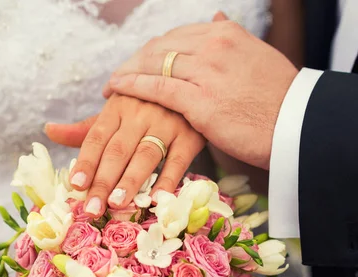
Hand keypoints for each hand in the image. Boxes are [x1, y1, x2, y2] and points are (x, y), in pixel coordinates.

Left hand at [45, 94, 204, 216]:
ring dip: (130, 181)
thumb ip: (85, 129)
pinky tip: (155, 199)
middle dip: (103, 181)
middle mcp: (140, 114)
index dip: (86, 162)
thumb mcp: (116, 111)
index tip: (76, 185)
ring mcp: (167, 124)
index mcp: (117, 108)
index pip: (97, 138)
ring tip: (116, 204)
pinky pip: (178, 161)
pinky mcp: (189, 136)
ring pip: (145, 156)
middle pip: (118, 151)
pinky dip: (167, 181)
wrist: (187, 77)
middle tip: (92, 208)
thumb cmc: (144, 103)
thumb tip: (49, 131)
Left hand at [103, 13, 297, 169]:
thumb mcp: (259, 58)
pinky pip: (156, 87)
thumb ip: (233, 41)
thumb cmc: (280, 101)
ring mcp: (205, 71)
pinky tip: (117, 89)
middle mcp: (214, 46)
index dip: (155, 49)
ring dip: (128, 73)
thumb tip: (217, 18)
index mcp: (228, 34)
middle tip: (120, 75)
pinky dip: (133, 86)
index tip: (141, 60)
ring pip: (154, 64)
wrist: (295, 127)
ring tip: (112, 84)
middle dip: (136, 60)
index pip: (179, 35)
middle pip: (162, 46)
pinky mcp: (199, 100)